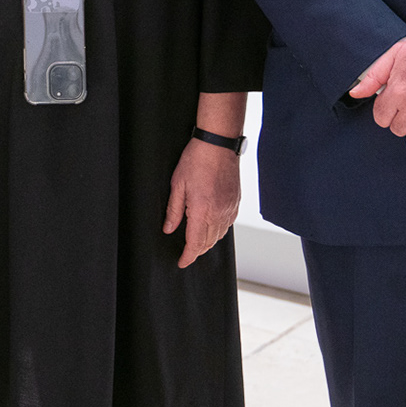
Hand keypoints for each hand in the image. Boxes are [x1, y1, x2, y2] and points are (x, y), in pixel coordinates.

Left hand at [163, 137, 241, 268]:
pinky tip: (211, 226)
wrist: (218, 144)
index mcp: (202, 211)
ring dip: (208, 242)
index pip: (195, 243)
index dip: (188, 256)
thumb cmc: (196, 160)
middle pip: (208, 242)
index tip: (182, 262)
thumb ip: (173, 210)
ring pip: (219, 235)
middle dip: (197, 251)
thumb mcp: (177, 185)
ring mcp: (230, 208)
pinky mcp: (236, 202)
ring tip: (197, 242)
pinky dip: (219, 230)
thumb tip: (169, 229)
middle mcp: (219, 213)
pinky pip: (228, 224)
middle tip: (186, 253)